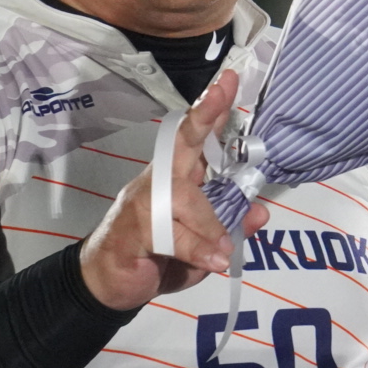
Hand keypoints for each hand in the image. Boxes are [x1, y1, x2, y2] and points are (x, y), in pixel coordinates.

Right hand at [80, 70, 269, 310]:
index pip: (197, 139)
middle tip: (224, 89)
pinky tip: (212, 261)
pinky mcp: (133, 226)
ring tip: (223, 252)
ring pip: (185, 196)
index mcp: (179, 179)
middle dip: (205, 115)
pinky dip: (196, 248)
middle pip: (182, 142)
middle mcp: (160, 181)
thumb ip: (231, 227)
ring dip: (208, 225)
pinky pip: (171, 231)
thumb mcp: (205, 247)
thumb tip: (260, 212)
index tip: (229, 81)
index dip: (212, 110)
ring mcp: (143, 200)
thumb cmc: (158, 259)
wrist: (107, 286)